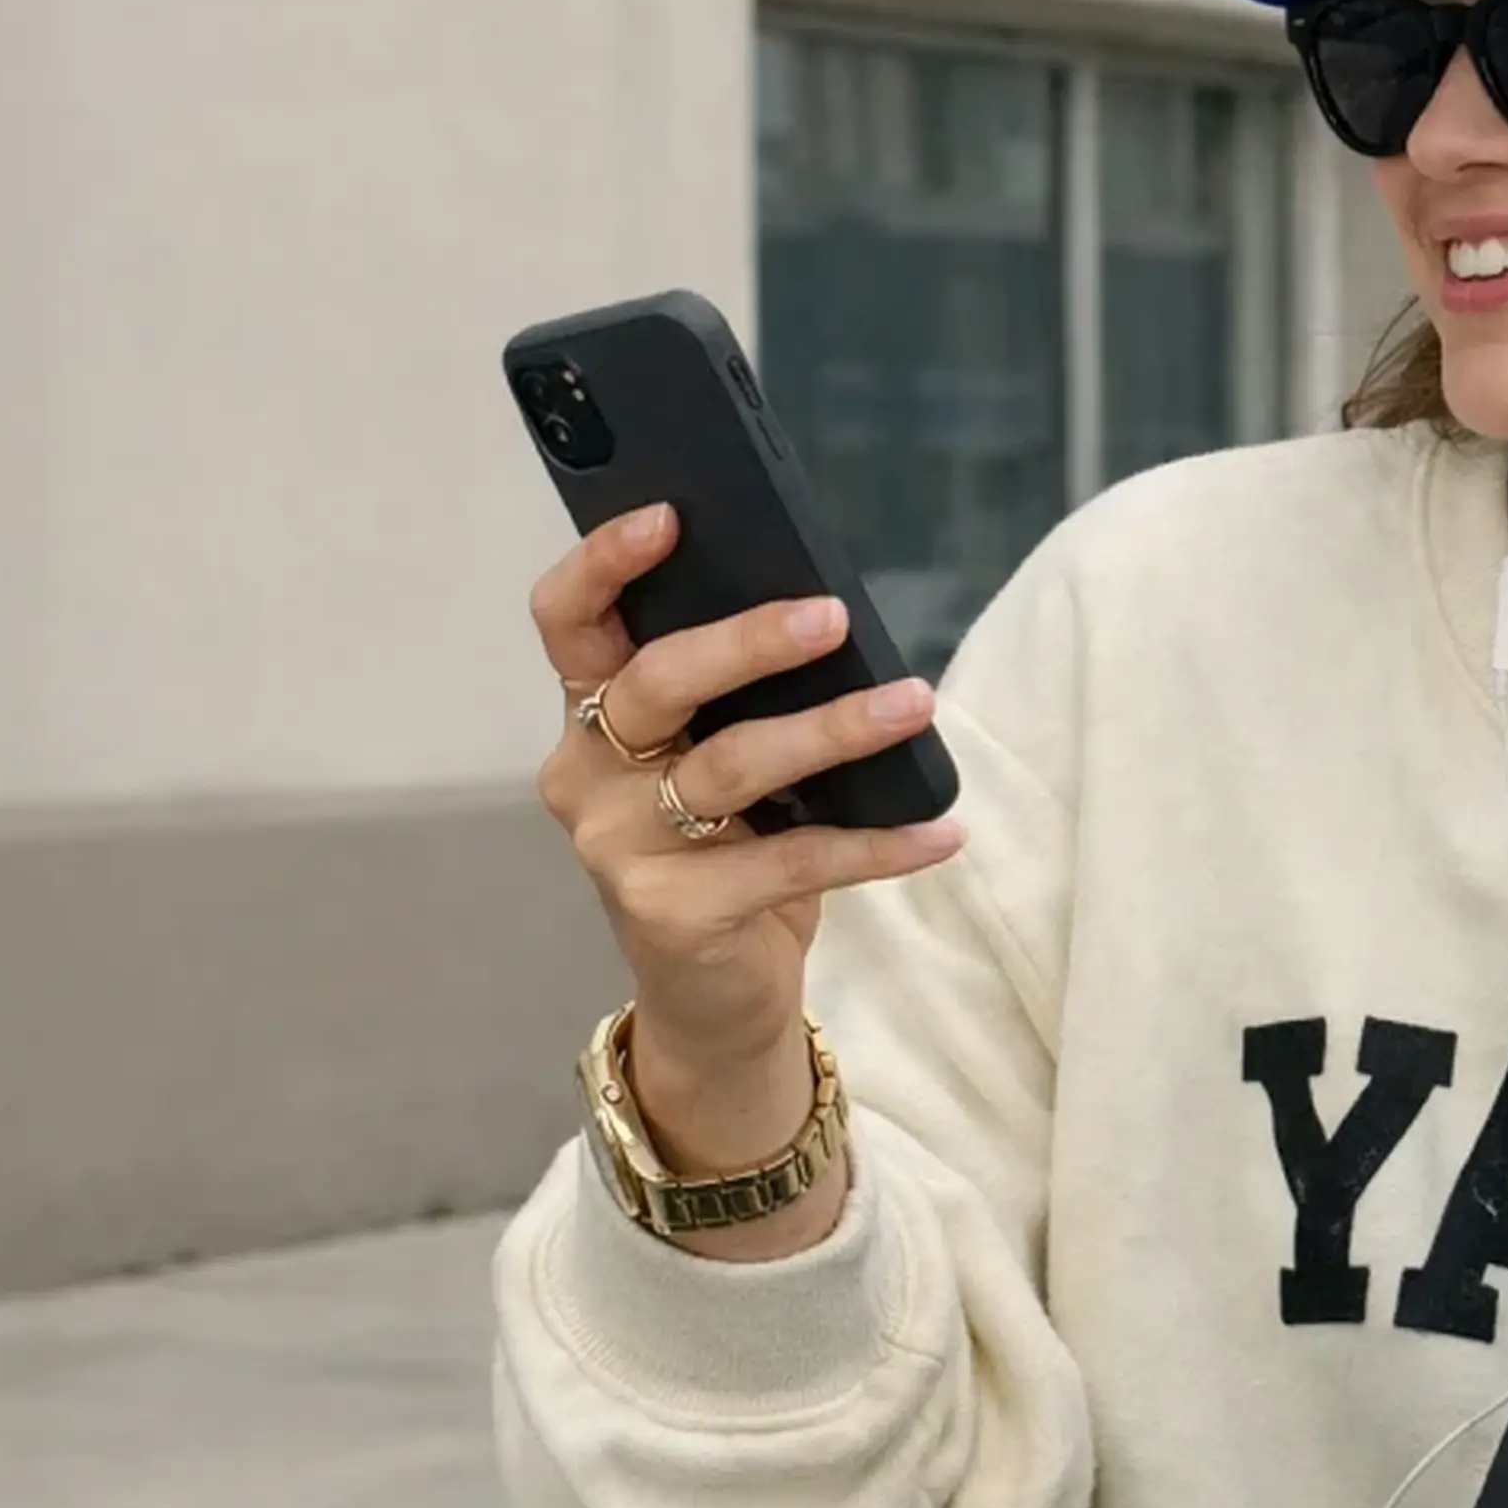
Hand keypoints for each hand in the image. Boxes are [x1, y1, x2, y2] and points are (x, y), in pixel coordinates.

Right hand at [530, 504, 963, 1226]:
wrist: (716, 993)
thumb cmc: (729, 847)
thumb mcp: (722, 754)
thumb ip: (740, 690)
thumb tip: (826, 607)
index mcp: (589, 713)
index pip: (567, 620)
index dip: (604, 562)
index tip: (670, 514)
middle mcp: (586, 773)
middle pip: (654, 682)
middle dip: (746, 640)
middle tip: (834, 615)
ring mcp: (618, 847)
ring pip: (729, 767)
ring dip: (834, 730)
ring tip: (917, 702)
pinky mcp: (672, 912)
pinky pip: (790, 861)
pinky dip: (877, 844)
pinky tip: (940, 829)